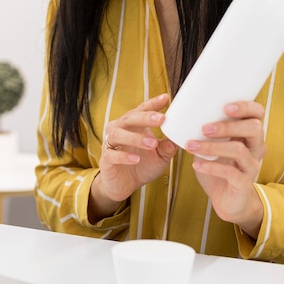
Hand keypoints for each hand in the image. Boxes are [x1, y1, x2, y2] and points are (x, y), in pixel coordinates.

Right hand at [88, 94, 176, 222]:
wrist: (124, 185)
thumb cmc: (142, 165)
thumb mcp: (160, 157)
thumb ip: (167, 147)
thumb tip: (178, 139)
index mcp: (134, 125)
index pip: (142, 110)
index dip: (153, 104)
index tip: (166, 98)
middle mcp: (120, 129)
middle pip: (129, 118)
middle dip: (145, 117)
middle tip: (161, 119)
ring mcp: (111, 143)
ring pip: (119, 134)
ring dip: (136, 137)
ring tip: (152, 143)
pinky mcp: (106, 159)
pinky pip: (112, 154)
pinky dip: (124, 156)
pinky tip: (136, 159)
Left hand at [185, 101, 266, 237]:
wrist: (227, 199)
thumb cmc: (220, 165)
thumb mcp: (214, 144)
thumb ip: (207, 129)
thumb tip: (183, 112)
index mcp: (250, 133)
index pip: (258, 113)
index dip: (246, 107)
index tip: (225, 106)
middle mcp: (256, 147)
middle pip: (253, 128)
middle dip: (228, 126)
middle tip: (205, 128)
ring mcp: (251, 165)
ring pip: (239, 150)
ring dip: (213, 146)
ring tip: (192, 145)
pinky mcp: (243, 183)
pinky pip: (230, 173)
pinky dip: (210, 167)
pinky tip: (196, 165)